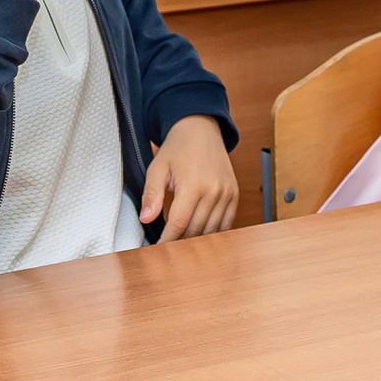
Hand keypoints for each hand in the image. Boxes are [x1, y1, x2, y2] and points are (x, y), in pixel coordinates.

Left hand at [139, 114, 236, 238]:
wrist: (201, 130)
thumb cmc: (178, 149)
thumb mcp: (157, 169)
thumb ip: (151, 195)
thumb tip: (146, 219)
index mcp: (193, 185)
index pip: (179, 224)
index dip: (167, 240)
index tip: (157, 249)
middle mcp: (213, 191)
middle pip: (196, 231)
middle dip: (180, 243)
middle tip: (167, 251)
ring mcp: (227, 194)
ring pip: (212, 231)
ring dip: (196, 241)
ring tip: (181, 245)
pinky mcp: (234, 195)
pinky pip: (226, 224)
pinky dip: (213, 233)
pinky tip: (199, 236)